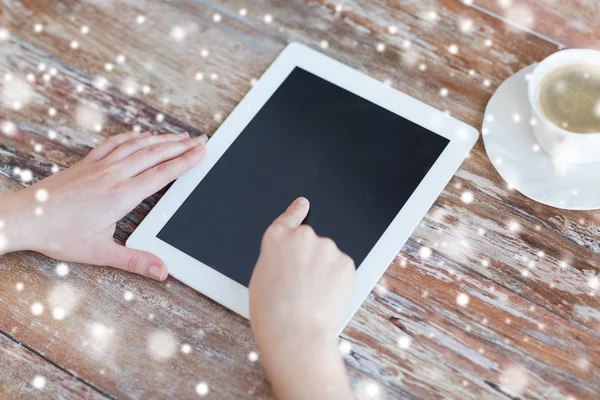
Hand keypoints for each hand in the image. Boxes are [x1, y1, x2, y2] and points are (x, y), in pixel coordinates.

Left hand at [0, 130, 206, 280]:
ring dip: (162, 138)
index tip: (201, 152)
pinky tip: (141, 134)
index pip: (162, 174)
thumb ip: (135, 260)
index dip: (185, 161)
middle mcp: (114, 175)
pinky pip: (115, 143)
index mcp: (121, 195)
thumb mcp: (100, 253)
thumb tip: (162, 270)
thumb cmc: (59, 234)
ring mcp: (100, 165)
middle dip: (182, 145)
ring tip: (180, 135)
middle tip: (201, 139)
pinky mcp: (87, 162)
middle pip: (155, 154)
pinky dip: (133, 136)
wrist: (24, 217)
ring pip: (138, 145)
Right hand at [249, 197, 355, 399]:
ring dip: (323, 271)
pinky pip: (341, 269)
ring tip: (311, 297)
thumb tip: (288, 259)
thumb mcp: (261, 278)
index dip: (297, 211)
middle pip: (309, 243)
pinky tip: (325, 298)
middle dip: (309, 259)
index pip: (289, 217)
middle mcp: (303, 236)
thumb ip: (276, 259)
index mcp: (276, 238)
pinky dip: (336, 281)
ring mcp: (327, 248)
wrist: (296, 333)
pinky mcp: (346, 263)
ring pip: (327, 257)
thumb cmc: (272, 313)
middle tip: (301, 286)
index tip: (303, 204)